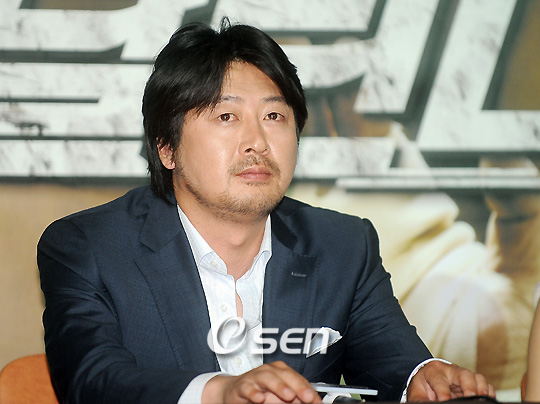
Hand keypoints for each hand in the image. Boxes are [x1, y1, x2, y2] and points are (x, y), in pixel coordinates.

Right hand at [202, 361, 321, 403]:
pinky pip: (248, 388)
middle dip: (297, 386)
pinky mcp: (242, 386)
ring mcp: (255, 377)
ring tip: (288, 396)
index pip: (298, 378)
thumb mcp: (279, 395)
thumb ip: (294, 398)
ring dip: (279, 386)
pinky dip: (254, 393)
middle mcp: (269, 371)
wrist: (234, 391)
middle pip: (285, 375)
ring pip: (268, 378)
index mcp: (281, 371)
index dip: (308, 388)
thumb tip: (312, 401)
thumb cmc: (259, 391)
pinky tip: (260, 398)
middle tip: (308, 397)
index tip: (316, 400)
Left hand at [407, 361, 495, 401]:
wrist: (426, 378)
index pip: (440, 381)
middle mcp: (450, 371)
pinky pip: (483, 383)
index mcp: (433, 372)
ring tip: (483, 398)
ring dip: (481, 388)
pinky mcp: (471, 380)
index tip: (445, 400)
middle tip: (471, 397)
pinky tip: (488, 399)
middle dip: (469, 386)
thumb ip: (422, 401)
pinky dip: (488, 390)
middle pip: (463, 374)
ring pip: (476, 376)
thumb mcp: (417, 394)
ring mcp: (462, 375)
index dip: (444, 392)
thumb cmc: (422, 388)